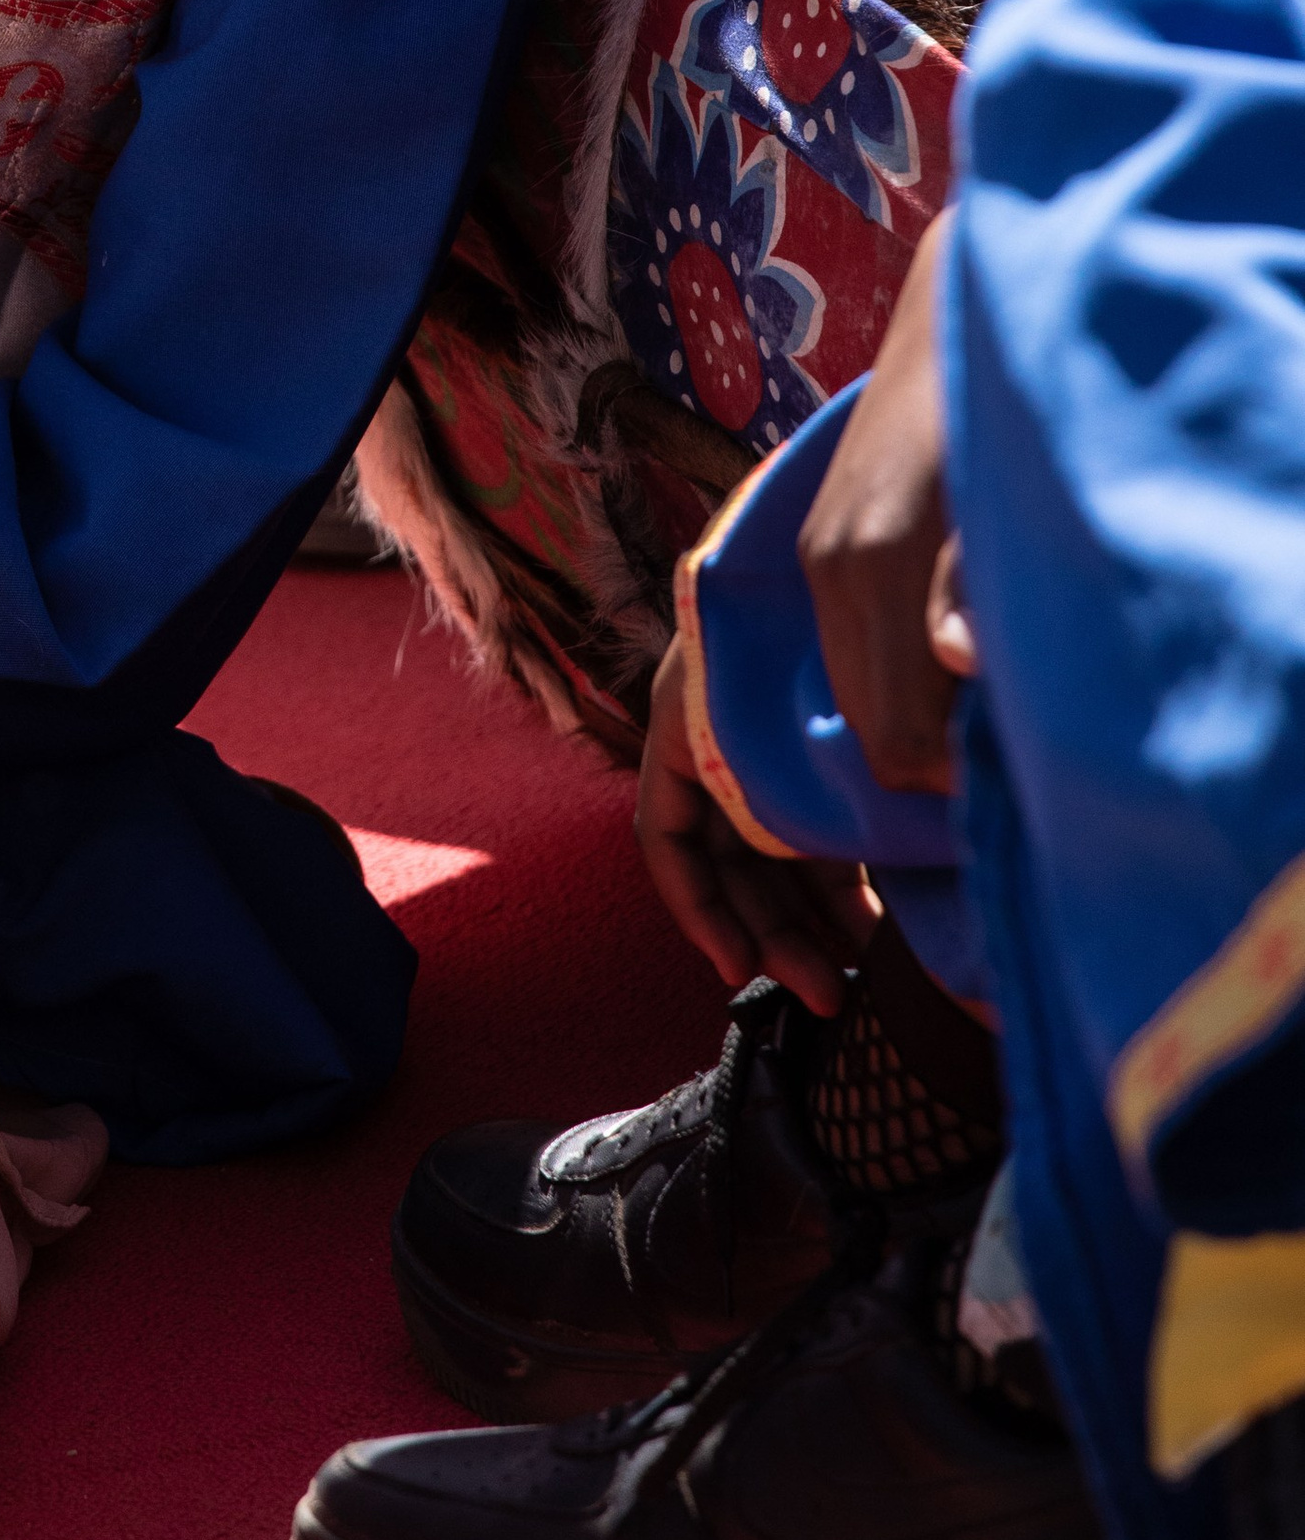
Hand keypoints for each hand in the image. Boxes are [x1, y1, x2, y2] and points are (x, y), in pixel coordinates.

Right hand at [636, 631, 872, 1016]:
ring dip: (804, 929)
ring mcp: (765, 767)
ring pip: (771, 867)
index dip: (696, 906)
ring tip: (853, 980)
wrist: (862, 544)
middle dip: (768, 937)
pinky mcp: (813, 775)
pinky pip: (812, 849)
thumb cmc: (809, 598)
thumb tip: (859, 803)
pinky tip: (874, 933)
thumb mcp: (791, 672)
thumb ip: (811, 743)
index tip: (737, 965)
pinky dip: (835, 895)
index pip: (664, 835)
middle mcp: (715, 752)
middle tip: (825, 995)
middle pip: (724, 866)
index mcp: (685, 724)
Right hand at [797, 216, 961, 792]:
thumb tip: (957, 664)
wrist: (955, 312)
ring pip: (857, 697)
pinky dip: (901, 679)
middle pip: (870, 732)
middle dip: (937, 762)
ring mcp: (824, 556)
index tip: (1022, 763)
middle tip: (1014, 746)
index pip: (895, 740)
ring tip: (992, 700)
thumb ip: (972, 584)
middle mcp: (833, 567)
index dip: (958, 779)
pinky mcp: (827, 545)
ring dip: (919, 720)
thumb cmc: (1002, 407)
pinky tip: (959, 651)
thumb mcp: (998, 497)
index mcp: (874, 561)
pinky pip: (853, 654)